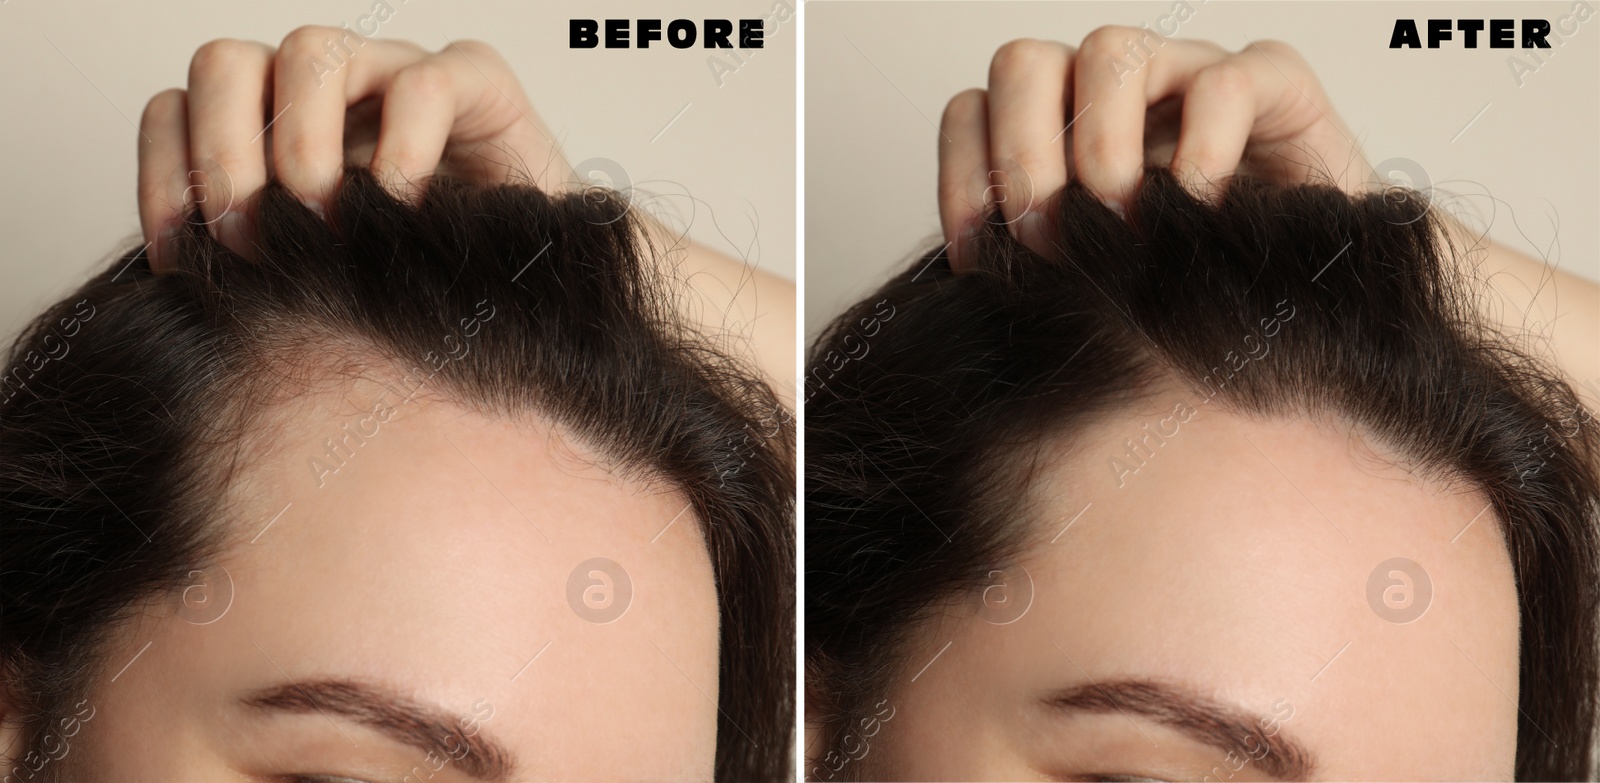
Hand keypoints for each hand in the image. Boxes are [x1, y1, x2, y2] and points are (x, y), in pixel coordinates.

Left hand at [138, 27, 572, 267]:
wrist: (534, 291)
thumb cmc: (424, 285)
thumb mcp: (317, 281)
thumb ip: (256, 266)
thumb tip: (186, 281)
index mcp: (270, 130)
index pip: (178, 111)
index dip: (168, 177)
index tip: (189, 259)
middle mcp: (325, 92)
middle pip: (227, 63)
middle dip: (223, 151)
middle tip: (251, 235)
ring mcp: (396, 76)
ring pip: (312, 50)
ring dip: (302, 141)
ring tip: (326, 223)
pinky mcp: (476, 84)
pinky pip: (424, 83)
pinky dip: (400, 149)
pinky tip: (400, 211)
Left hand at [938, 30, 1366, 268]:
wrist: (1308, 299)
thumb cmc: (1189, 290)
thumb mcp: (1093, 286)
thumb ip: (1036, 267)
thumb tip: (980, 279)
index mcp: (1055, 129)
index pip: (972, 111)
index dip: (964, 180)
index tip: (984, 258)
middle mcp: (1111, 91)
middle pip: (1024, 62)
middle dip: (1023, 155)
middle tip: (1051, 239)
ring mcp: (1187, 76)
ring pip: (1111, 48)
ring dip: (1101, 143)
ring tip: (1123, 225)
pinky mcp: (1274, 85)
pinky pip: (1225, 81)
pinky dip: (1202, 150)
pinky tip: (1199, 213)